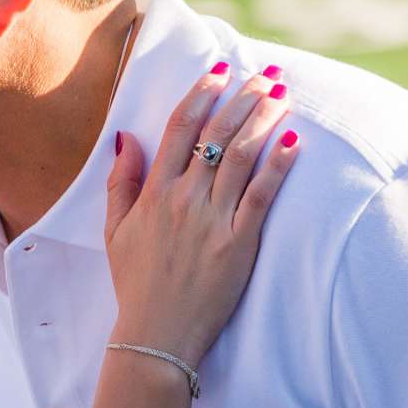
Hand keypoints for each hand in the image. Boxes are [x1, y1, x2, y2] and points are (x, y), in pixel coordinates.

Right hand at [102, 64, 300, 367]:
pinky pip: (262, 195)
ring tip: (281, 95)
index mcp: (154, 192)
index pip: (179, 128)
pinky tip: (293, 141)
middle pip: (217, 134)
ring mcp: (213, 220)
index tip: (219, 72)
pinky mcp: (240, 243)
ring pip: (242, 155)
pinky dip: (278, 165)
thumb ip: (120, 182)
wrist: (157, 335)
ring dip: (263, 119)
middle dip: (243, 97)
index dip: (201, 94)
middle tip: (265, 75)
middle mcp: (184, 199)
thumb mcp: (114, 231)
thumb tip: (126, 137)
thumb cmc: (136, 284)